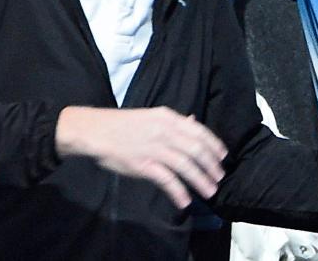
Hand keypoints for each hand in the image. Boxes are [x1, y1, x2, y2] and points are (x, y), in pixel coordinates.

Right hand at [55, 106, 227, 209]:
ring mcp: (154, 148)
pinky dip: (179, 192)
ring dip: (201, 180)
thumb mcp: (151, 116)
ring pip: (186, 166)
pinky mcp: (143, 165)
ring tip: (209, 192)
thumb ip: (173, 122)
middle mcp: (164, 131)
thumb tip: (194, 121)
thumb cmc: (121, 124)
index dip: (214, 145)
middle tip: (219, 178)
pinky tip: (185, 201)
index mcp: (167, 117)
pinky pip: (167, 180)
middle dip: (211, 166)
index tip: (223, 157)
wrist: (93, 130)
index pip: (199, 131)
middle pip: (196, 150)